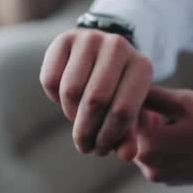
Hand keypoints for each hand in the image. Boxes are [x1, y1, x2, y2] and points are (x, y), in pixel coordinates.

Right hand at [40, 29, 151, 157]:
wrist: (104, 53)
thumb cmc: (120, 88)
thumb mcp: (130, 109)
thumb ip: (128, 133)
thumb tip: (125, 155)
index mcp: (142, 66)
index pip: (123, 110)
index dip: (108, 137)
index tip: (101, 149)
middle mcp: (119, 46)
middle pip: (95, 101)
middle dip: (86, 130)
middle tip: (84, 144)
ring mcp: (91, 38)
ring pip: (70, 90)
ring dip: (71, 114)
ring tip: (77, 120)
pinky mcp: (65, 38)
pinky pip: (50, 79)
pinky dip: (54, 98)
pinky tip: (66, 100)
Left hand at [131, 86, 192, 185]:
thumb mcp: (184, 101)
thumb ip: (153, 94)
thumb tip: (133, 88)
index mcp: (146, 145)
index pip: (128, 113)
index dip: (143, 99)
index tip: (162, 94)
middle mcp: (146, 164)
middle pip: (135, 130)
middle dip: (150, 115)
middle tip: (176, 108)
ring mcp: (158, 175)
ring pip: (147, 142)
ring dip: (158, 129)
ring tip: (184, 123)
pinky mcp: (169, 180)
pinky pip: (158, 155)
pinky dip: (167, 143)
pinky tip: (188, 137)